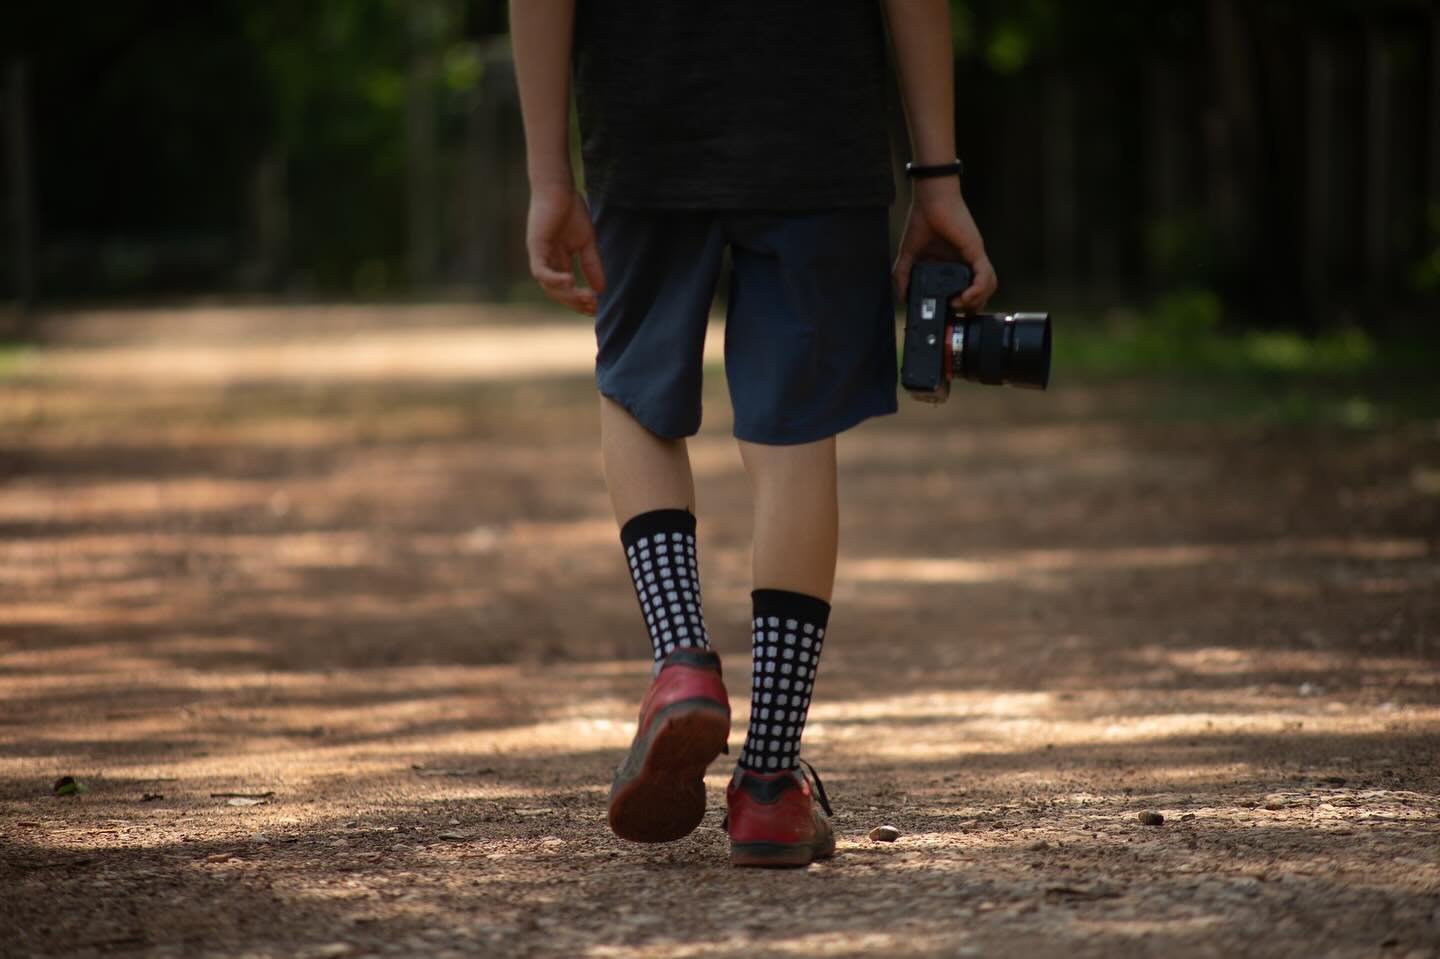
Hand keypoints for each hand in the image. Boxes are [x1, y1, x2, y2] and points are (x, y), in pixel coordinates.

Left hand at [526, 183, 606, 314]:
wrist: (558, 187)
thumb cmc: (571, 209)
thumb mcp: (587, 242)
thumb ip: (592, 265)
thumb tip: (601, 289)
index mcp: (557, 261)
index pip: (566, 289)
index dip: (580, 301)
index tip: (597, 307)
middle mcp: (546, 262)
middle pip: (557, 293)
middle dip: (575, 302)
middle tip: (593, 306)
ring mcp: (539, 255)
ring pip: (549, 286)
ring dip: (568, 295)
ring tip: (586, 298)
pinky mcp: (536, 247)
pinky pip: (542, 271)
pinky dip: (555, 280)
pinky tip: (571, 282)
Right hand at [892, 179, 997, 311]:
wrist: (931, 201)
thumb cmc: (923, 221)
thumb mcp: (909, 255)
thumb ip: (903, 275)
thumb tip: (902, 297)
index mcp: (953, 264)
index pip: (966, 290)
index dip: (961, 304)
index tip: (947, 311)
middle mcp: (966, 263)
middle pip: (982, 292)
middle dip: (971, 307)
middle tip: (955, 310)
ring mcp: (973, 258)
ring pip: (988, 286)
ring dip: (976, 301)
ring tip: (958, 304)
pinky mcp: (976, 252)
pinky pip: (986, 276)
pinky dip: (978, 290)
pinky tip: (965, 296)